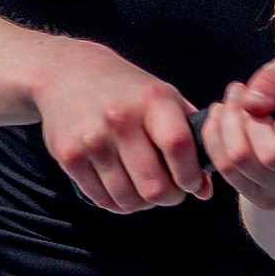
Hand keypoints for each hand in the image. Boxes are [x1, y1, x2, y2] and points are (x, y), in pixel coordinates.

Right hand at [36, 39, 212, 212]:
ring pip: (129, 200)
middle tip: (170, 191)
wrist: (70, 72)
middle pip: (154, 186)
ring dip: (143, 203)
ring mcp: (93, 139)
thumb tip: (205, 190)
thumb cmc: (128, 90)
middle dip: (169, 197)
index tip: (193, 182)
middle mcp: (122, 119)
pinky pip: (103, 200)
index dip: (190, 175)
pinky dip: (118, 202)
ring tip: (145, 186)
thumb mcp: (165, 98)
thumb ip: (191, 139)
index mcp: (153, 100)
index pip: (178, 146)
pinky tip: (123, 185)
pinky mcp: (69, 157)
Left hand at [197, 54, 274, 209]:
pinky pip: (226, 171)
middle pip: (270, 156)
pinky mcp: (261, 199)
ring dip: (226, 124)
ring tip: (229, 101)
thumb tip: (254, 102)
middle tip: (240, 92)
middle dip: (246, 116)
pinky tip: (220, 119)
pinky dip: (215, 139)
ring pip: (242, 162)